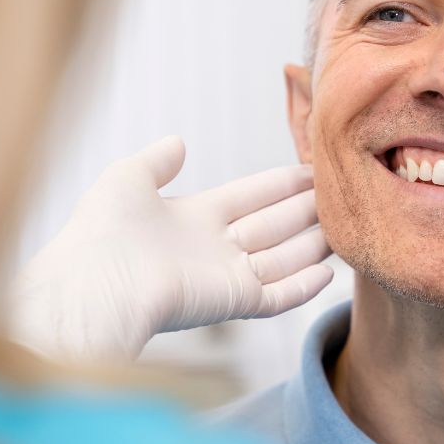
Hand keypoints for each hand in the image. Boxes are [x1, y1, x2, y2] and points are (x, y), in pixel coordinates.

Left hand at [6, 136, 332, 361]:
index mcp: (191, 216)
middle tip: (342, 189)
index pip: (248, 195)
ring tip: (347, 225)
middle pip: (272, 224)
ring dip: (314, 242)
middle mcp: (213, 246)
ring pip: (283, 257)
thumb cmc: (102, 231)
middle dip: (306, 208)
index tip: (311, 167)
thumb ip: (157, 159)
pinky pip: (278, 296)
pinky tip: (328, 271)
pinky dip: (303, 286)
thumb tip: (179, 141)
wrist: (96, 283)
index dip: (279, 183)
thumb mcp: (128, 178)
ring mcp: (225, 276)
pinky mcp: (233, 302)